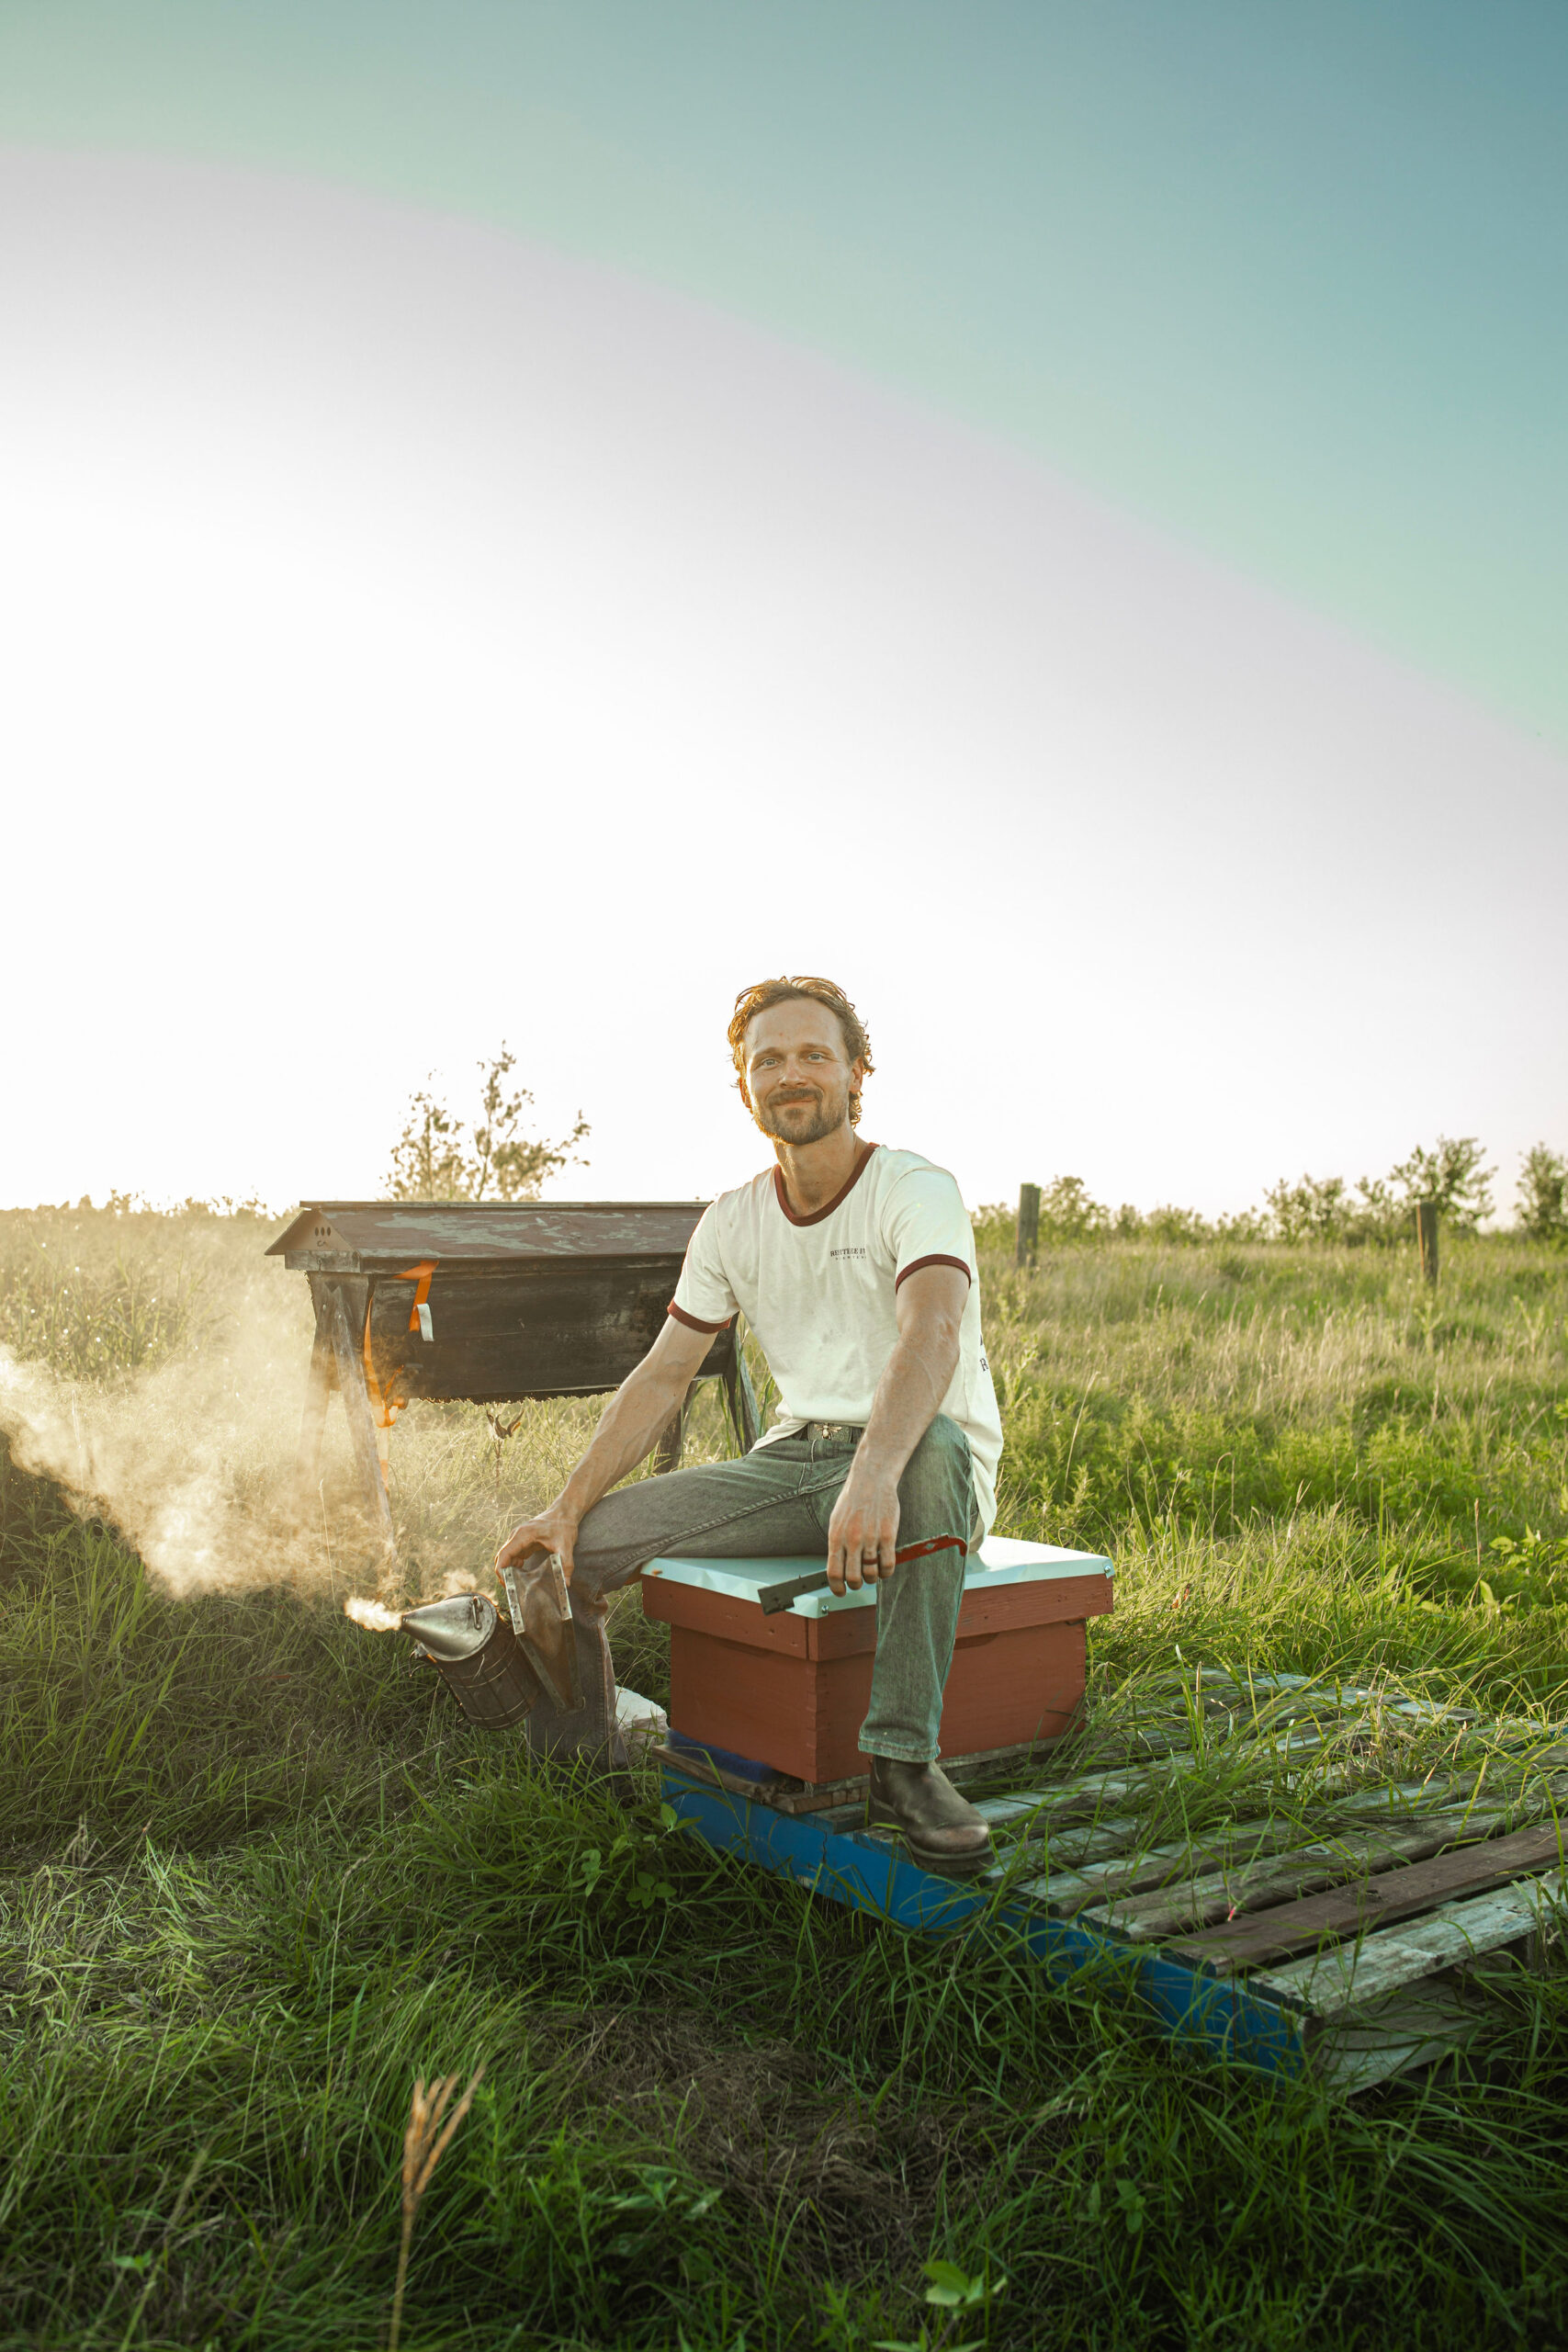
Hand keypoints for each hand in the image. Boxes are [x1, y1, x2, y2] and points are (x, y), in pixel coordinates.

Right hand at [495, 1500, 580, 1583]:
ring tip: (517, 1585)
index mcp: (523, 1535)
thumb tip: (566, 1583)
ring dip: (508, 1571)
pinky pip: (512, 1556)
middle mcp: (516, 1536)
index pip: (504, 1554)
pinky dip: (513, 1567)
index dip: (501, 1570)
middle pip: (501, 1557)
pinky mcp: (522, 1542)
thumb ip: (565, 1564)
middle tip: (512, 1589)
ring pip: (505, 1557)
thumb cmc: (563, 1525)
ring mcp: (518, 1539)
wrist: (564, 1513)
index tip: (506, 1584)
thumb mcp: (566, 1545)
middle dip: (504, 1574)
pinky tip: (522, 1576)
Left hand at [825, 1469, 899, 1595]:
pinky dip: (886, 1572)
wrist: (871, 1481)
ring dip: (871, 1579)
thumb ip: (836, 1544)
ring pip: (871, 1575)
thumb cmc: (853, 1501)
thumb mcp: (836, 1522)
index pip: (833, 1572)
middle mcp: (852, 1540)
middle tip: (858, 1581)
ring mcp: (871, 1539)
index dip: (836, 1588)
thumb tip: (836, 1567)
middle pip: (852, 1578)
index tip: (840, 1592)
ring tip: (872, 1571)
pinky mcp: (888, 1536)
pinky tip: (884, 1567)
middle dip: (855, 1585)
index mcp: (836, 1537)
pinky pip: (888, 1565)